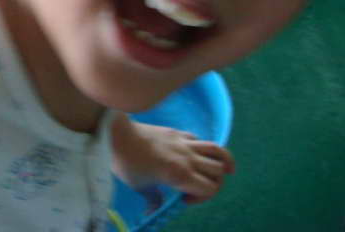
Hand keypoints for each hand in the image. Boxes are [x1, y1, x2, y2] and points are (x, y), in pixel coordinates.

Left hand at [111, 119, 234, 203]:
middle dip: (215, 183)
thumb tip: (154, 211)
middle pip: (218, 171)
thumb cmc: (127, 163)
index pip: (210, 189)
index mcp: (180, 175)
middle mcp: (188, 158)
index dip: (203, 198)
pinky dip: (203, 149)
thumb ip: (154, 199)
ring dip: (223, 161)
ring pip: (217, 151)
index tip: (184, 200)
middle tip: (199, 188)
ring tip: (226, 169)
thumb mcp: (140, 187)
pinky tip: (197, 155)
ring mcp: (184, 143)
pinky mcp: (177, 132)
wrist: (118, 135)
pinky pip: (199, 140)